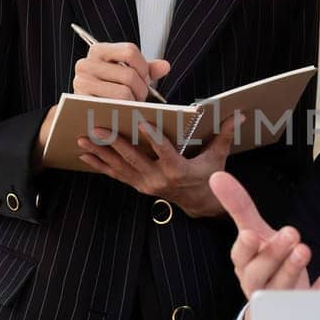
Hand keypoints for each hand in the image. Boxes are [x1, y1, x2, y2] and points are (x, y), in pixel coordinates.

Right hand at [73, 41, 169, 101]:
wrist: (84, 108)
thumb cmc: (109, 88)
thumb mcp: (127, 73)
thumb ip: (146, 69)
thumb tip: (165, 66)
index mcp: (98, 50)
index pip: (130, 51)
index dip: (144, 67)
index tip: (144, 78)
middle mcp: (86, 64)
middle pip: (129, 74)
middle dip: (141, 90)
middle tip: (140, 97)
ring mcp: (81, 83)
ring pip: (123, 92)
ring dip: (134, 102)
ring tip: (132, 104)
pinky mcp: (81, 102)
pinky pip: (113, 106)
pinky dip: (124, 110)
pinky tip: (124, 111)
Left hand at [76, 114, 240, 217]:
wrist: (201, 204)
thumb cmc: (208, 176)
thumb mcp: (218, 157)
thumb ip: (224, 136)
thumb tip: (237, 115)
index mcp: (178, 170)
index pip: (164, 151)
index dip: (153, 137)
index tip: (141, 122)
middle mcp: (159, 179)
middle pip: (134, 159)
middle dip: (114, 143)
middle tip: (98, 128)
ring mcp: (146, 185)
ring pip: (120, 167)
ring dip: (100, 153)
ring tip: (83, 139)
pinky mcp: (139, 186)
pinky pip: (116, 175)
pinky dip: (100, 165)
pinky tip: (85, 155)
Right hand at [209, 171, 319, 319]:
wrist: (275, 302)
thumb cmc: (263, 262)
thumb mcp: (253, 233)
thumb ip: (238, 206)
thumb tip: (217, 176)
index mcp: (245, 264)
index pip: (240, 257)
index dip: (245, 248)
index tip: (250, 234)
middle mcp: (258, 283)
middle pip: (259, 274)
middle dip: (273, 255)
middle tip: (292, 233)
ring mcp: (278, 299)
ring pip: (281, 289)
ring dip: (292, 269)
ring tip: (304, 250)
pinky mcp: (299, 308)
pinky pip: (307, 304)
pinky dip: (316, 293)